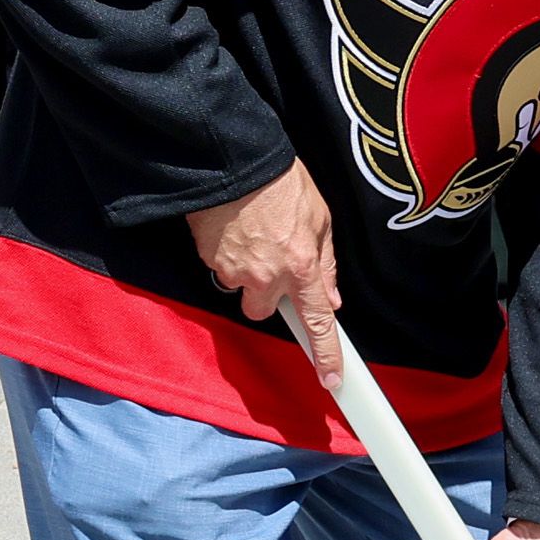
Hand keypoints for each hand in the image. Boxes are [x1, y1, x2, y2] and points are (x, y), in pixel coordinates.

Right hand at [189, 159, 338, 360]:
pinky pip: (220, 268)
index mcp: (302, 265)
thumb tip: (331, 297)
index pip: (318, 321)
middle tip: (270, 263)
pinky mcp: (208, 259)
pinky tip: (234, 229)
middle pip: (264, 312)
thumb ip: (325, 262)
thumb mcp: (320, 217)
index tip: (331, 379)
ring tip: (251, 237)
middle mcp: (268, 275)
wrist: (232, 159)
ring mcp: (234, 269)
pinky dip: (227, 254)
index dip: (326, 354)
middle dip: (267, 295)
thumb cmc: (280, 182)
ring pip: (240, 291)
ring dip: (246, 274)